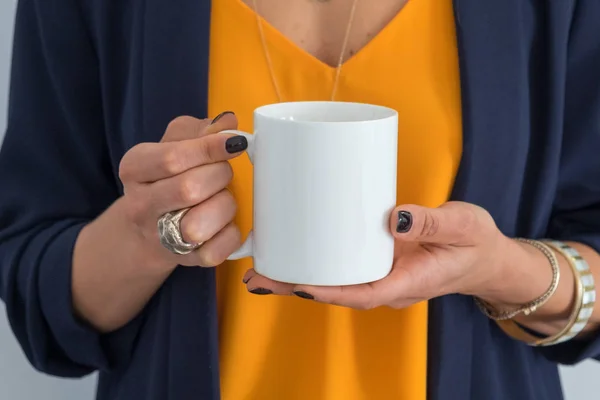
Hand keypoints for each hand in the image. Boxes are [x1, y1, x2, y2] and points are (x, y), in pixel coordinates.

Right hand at [119, 112, 245, 270]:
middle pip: (189, 189)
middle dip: (219, 177)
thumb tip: (228, 122)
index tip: (236, 143)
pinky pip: (214, 252)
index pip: (172, 158)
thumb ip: (198, 131)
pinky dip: (229, 236)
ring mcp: (160, 236)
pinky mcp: (184, 261)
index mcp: (135, 168)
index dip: (210, 149)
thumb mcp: (173, 146)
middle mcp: (141, 204)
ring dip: (224, 208)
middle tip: (225, 174)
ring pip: (199, 225)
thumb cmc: (167, 179)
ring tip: (223, 199)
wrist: (148, 232)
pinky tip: (226, 224)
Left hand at [243, 201, 518, 308]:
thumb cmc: (476, 244)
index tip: (295, 284)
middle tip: (257, 276)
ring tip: (262, 267)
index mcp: (408, 282)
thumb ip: (431, 222)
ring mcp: (381, 274)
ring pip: (335, 281)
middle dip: (296, 286)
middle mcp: (388, 284)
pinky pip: (344, 267)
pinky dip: (317, 262)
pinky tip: (295, 252)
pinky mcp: (378, 260)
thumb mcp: (463, 226)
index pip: (360, 294)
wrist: (486, 259)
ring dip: (298, 276)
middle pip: (336, 291)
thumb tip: (392, 218)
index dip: (326, 291)